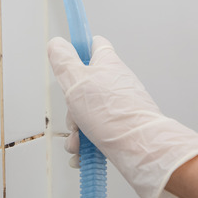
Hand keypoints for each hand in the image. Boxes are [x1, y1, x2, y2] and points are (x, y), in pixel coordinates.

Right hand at [48, 36, 197, 197]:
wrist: (141, 148)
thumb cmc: (113, 114)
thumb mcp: (76, 81)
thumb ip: (63, 61)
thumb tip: (56, 43)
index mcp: (106, 64)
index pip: (94, 44)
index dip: (79, 48)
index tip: (66, 57)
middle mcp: (114, 83)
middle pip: (83, 87)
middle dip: (71, 106)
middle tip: (73, 115)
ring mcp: (118, 106)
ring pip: (87, 114)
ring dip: (76, 130)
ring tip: (78, 141)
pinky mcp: (120, 127)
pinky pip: (96, 133)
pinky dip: (86, 145)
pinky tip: (83, 154)